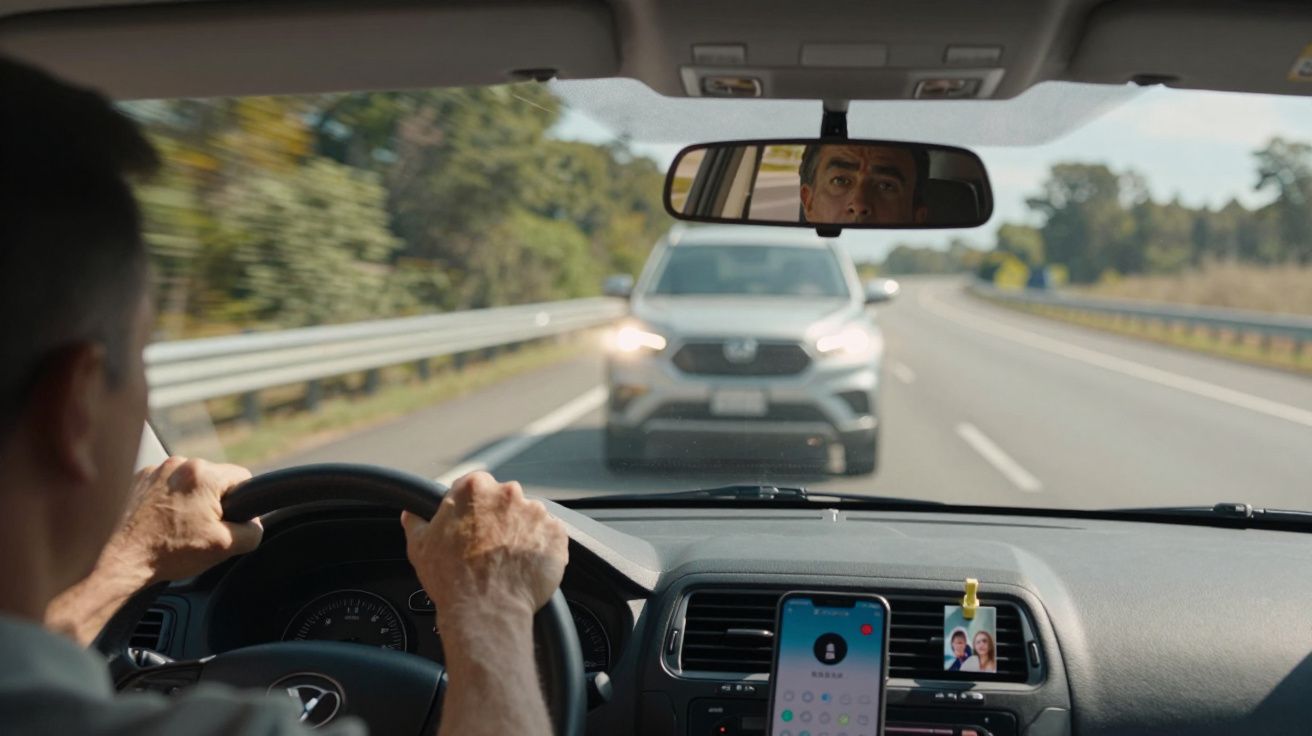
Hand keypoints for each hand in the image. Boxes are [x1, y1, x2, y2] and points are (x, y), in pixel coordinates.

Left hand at [106, 456, 262, 582]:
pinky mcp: (137, 479)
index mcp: (203, 474)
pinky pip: (164, 486)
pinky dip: (166, 501)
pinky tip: (160, 523)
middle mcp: (178, 464)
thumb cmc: (167, 553)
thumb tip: (255, 524)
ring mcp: (154, 470)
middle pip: (213, 479)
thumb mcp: (225, 547)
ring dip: (189, 501)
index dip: (244, 501)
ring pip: (188, 482)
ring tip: (177, 528)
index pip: (243, 476)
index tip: (230, 520)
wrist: (118, 561)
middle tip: (201, 529)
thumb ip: (253, 531)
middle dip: (213, 502)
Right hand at [401, 472, 567, 625]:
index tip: (470, 526)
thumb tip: (411, 514)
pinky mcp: (556, 534)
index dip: (471, 508)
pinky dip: (541, 548)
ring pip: (529, 517)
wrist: (486, 611)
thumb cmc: (452, 579)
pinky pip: (550, 536)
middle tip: (488, 547)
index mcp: (474, 488)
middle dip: (498, 519)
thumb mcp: (420, 547)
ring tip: (508, 560)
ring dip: (521, 532)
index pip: (475, 486)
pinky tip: (525, 566)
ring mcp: (536, 513)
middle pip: (504, 499)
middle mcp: (508, 493)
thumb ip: (416, 522)